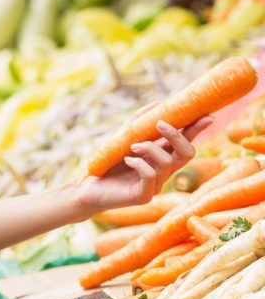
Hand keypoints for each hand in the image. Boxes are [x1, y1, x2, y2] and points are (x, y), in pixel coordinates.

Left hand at [76, 110, 213, 214]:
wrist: (90, 185)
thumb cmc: (108, 161)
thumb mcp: (124, 136)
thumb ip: (140, 121)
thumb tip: (159, 102)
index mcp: (163, 156)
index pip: (186, 142)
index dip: (198, 130)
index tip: (208, 115)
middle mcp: (163, 171)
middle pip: (187, 153)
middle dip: (177, 135)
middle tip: (160, 124)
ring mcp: (155, 185)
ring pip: (168, 162)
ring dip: (150, 148)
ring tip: (132, 146)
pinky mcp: (143, 196)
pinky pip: (150, 176)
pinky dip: (139, 163)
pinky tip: (126, 159)